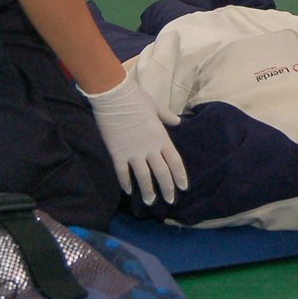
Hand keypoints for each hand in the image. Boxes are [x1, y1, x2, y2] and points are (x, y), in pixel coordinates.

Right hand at [79, 74, 187, 204]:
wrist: (114, 96)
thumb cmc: (136, 98)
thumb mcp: (156, 106)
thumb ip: (167, 116)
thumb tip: (178, 122)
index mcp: (161, 137)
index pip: (175, 162)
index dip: (180, 176)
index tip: (183, 187)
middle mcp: (150, 148)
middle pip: (162, 174)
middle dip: (167, 189)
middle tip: (170, 201)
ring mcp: (133, 153)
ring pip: (144, 178)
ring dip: (148, 191)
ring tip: (150, 202)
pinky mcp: (117, 154)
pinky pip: (122, 173)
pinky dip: (125, 184)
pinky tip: (128, 191)